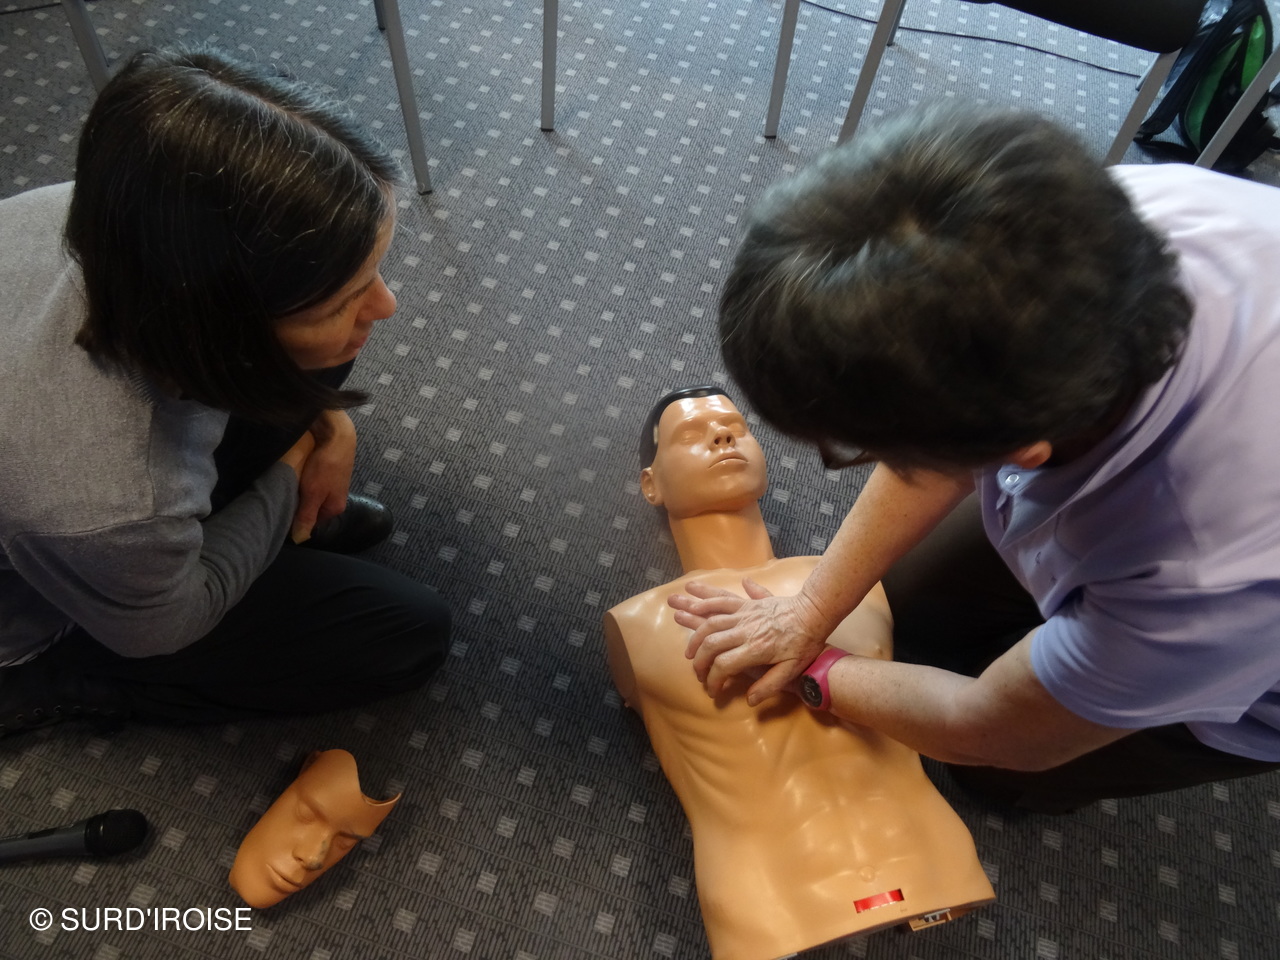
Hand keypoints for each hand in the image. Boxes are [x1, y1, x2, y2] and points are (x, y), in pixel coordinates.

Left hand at [291, 410, 356, 542]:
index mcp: (335, 508)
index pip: (312, 522)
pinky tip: (300, 470)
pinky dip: (306, 477)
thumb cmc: (326, 464)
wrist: (336, 433)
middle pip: (313, 507)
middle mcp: (337, 498)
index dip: (297, 517)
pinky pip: (314, 480)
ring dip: (302, 489)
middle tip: (286, 493)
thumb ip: (306, 516)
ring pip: (312, 492)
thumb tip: (300, 539)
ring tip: (291, 481)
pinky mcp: (330, 469)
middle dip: (300, 502)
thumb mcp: (313, 493)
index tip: (284, 508)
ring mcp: (334, 483)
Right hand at [667, 579, 830, 704]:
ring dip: (694, 633)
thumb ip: (770, 685)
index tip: (713, 691)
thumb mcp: (792, 670)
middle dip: (699, 661)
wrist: (814, 612)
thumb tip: (750, 699)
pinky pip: (722, 600)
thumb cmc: (805, 643)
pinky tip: (693, 604)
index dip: (713, 680)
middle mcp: (746, 630)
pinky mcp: (746, 604)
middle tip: (698, 674)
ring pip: (711, 621)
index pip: (724, 665)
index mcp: (757, 649)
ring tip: (687, 648)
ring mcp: (745, 614)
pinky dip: (705, 602)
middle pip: (711, 644)